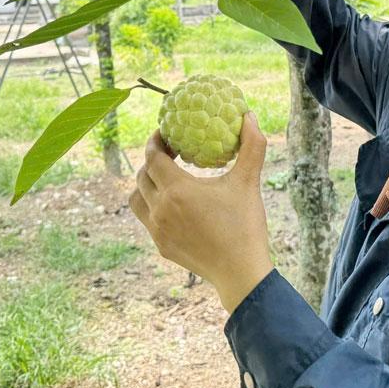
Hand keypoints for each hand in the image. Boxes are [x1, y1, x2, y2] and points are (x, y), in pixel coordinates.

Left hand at [129, 112, 273, 313]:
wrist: (240, 272)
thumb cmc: (244, 225)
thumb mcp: (249, 182)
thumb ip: (252, 145)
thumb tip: (249, 115)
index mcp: (177, 190)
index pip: (152, 157)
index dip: (156, 142)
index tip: (166, 134)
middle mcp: (160, 209)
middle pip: (142, 175)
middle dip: (152, 160)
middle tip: (170, 153)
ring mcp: (157, 230)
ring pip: (136, 198)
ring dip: (146, 183)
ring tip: (166, 178)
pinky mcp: (161, 245)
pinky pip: (146, 218)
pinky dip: (152, 205)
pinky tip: (173, 203)